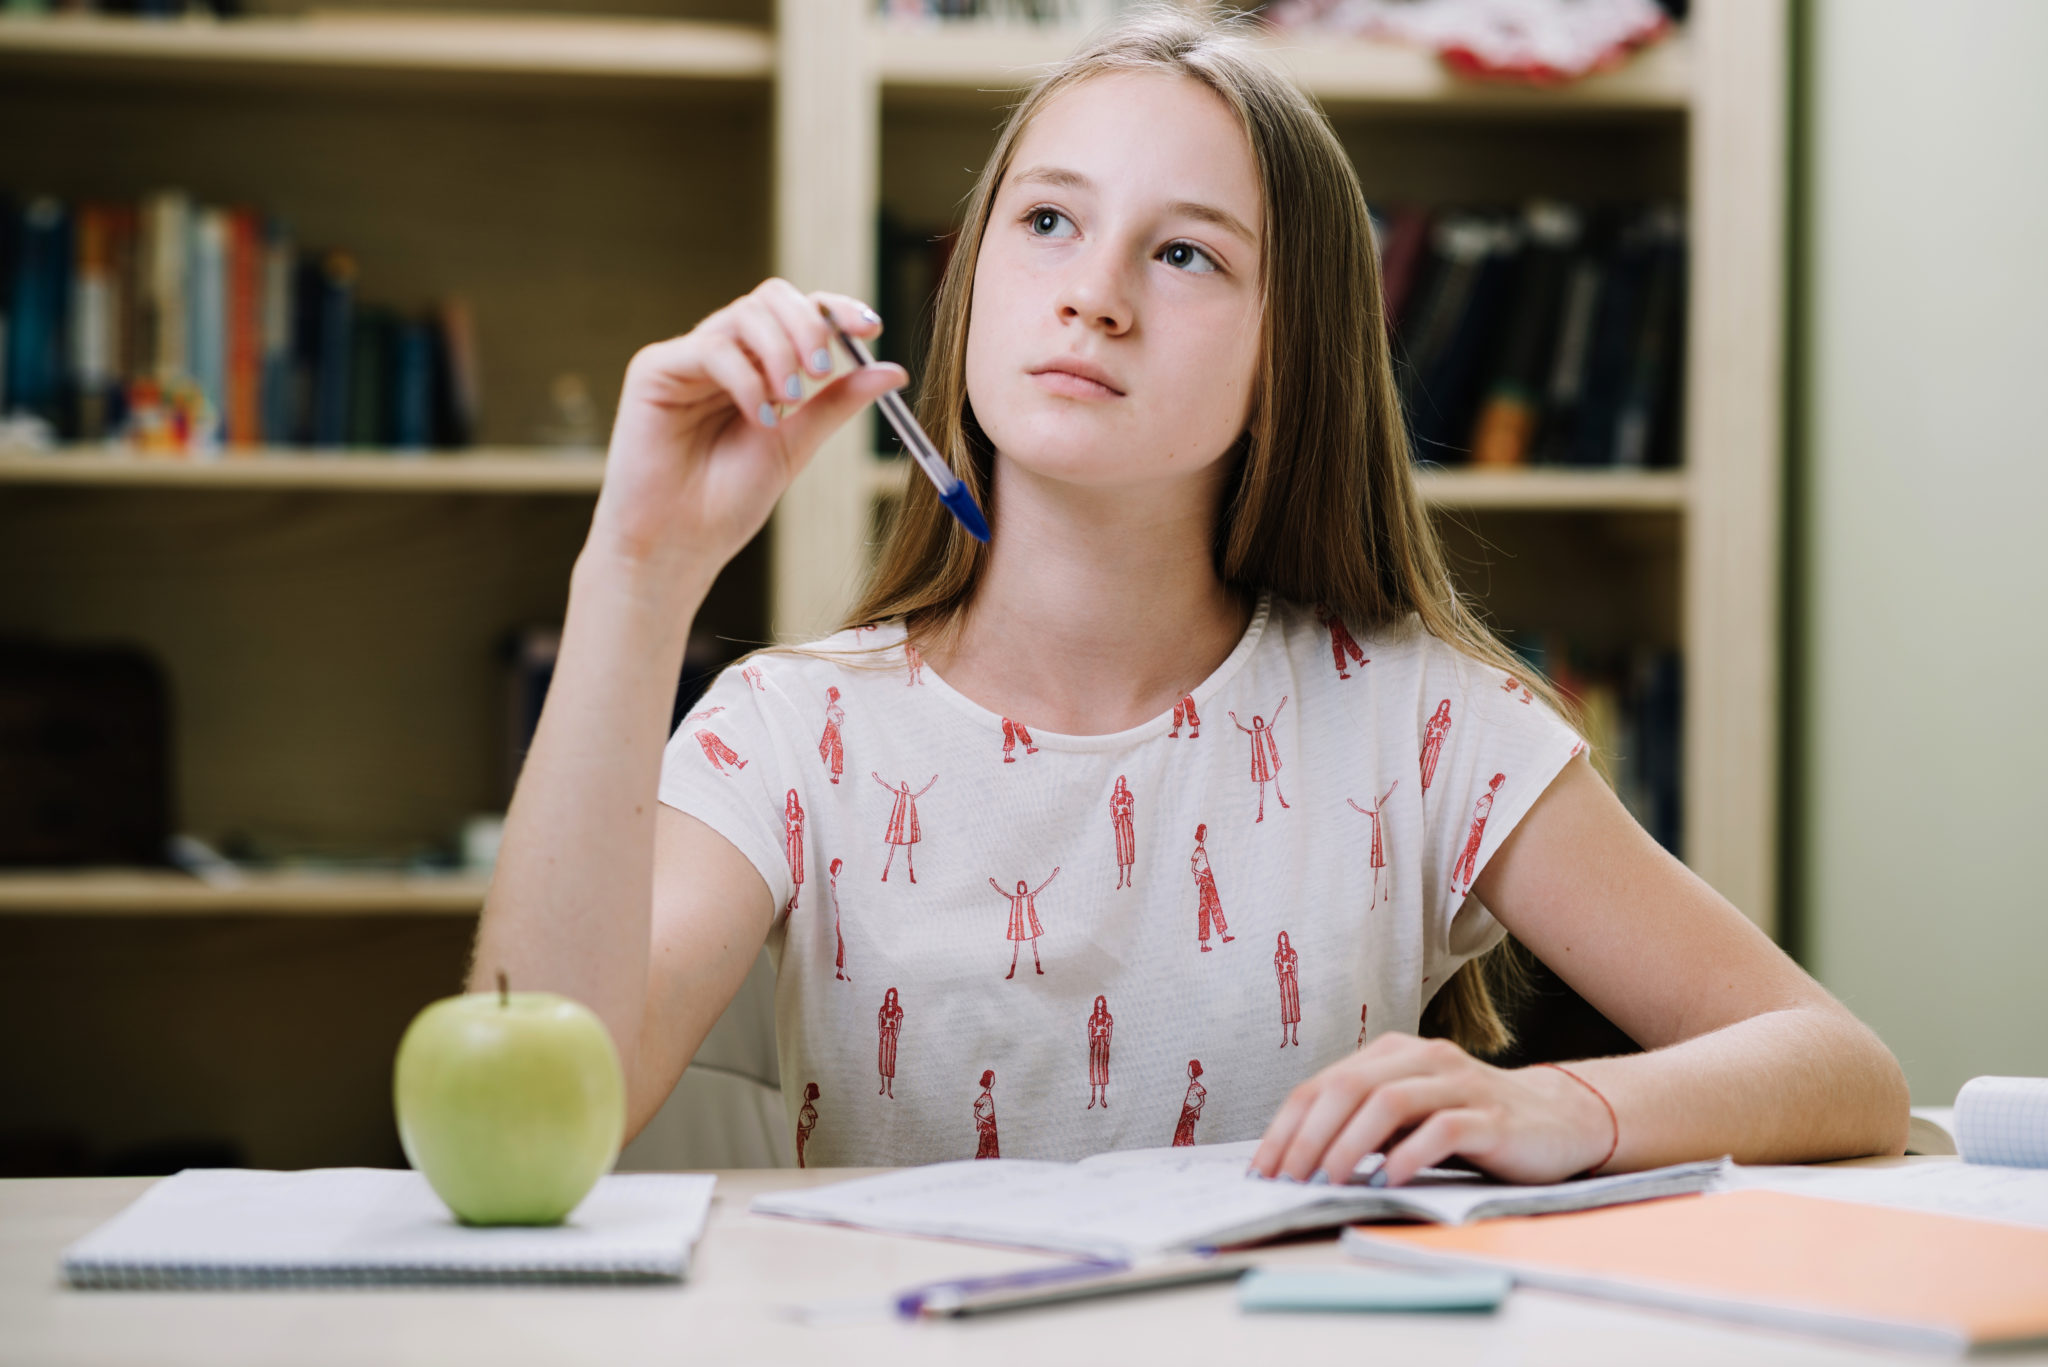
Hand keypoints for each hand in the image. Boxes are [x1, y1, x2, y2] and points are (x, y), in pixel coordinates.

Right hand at [588, 278, 908, 581]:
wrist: (678, 544)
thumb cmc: (727, 502)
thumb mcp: (796, 444)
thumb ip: (836, 403)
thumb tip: (894, 370)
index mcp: (756, 367)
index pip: (798, 314)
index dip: (836, 310)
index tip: (872, 329)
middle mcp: (723, 353)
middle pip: (771, 298)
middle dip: (807, 325)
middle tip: (822, 370)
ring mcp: (687, 357)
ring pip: (744, 315)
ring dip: (780, 353)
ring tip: (790, 401)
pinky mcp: (654, 368)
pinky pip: (711, 348)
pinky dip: (746, 378)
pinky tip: (758, 416)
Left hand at [1248, 1032, 1614, 1186]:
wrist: (1559, 1119)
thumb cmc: (1470, 1122)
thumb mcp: (1410, 1117)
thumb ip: (1364, 1124)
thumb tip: (1298, 1160)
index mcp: (1394, 1054)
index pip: (1324, 1083)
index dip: (1288, 1126)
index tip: (1263, 1168)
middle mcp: (1423, 1059)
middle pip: (1350, 1087)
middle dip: (1310, 1136)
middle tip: (1288, 1179)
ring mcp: (1460, 1085)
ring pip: (1390, 1102)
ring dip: (1351, 1144)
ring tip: (1329, 1180)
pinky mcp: (1493, 1118)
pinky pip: (1443, 1129)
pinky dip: (1409, 1155)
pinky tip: (1388, 1180)